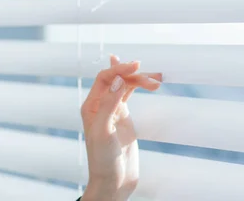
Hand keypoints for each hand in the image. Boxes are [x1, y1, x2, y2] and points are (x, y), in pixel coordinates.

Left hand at [80, 55, 161, 200]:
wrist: (113, 181)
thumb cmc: (103, 159)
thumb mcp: (104, 131)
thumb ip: (109, 104)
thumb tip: (118, 80)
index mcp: (91, 106)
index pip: (104, 79)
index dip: (119, 69)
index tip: (137, 66)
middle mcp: (100, 105)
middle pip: (116, 80)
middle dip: (133, 75)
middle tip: (154, 79)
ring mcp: (112, 110)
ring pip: (124, 86)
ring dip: (139, 80)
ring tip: (157, 80)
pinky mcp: (123, 117)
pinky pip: (128, 95)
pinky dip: (135, 85)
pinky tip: (140, 76)